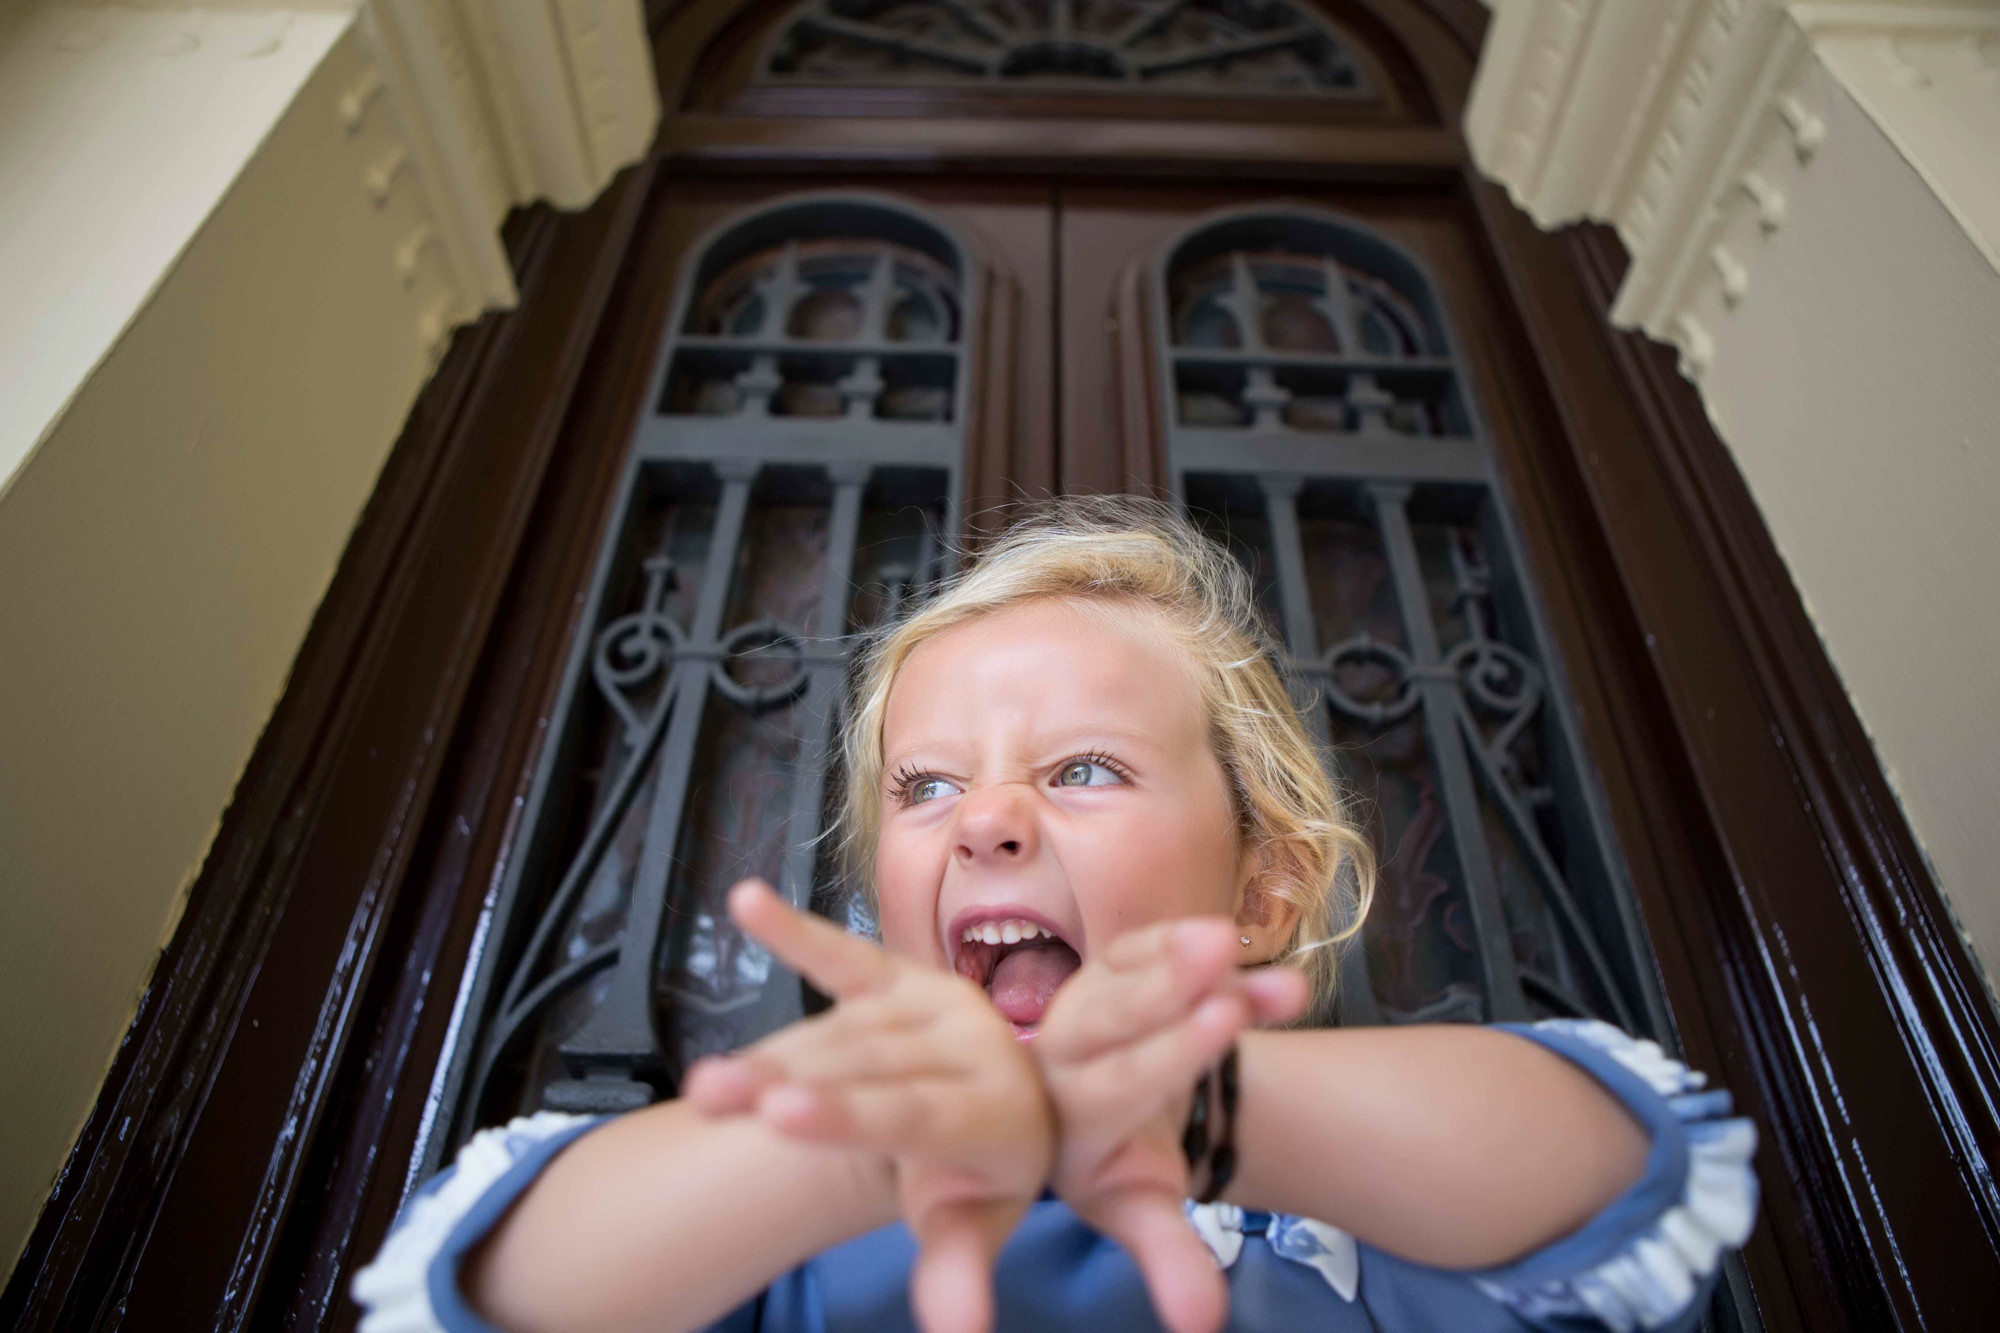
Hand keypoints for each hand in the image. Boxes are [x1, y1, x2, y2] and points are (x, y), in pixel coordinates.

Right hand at [683, 880, 1053, 1332]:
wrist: (1007, 1106)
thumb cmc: (974, 1179)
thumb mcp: (970, 1228)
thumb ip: (958, 1273)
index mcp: (991, 1112)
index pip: (911, 1111)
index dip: (846, 1111)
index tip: (782, 1111)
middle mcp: (967, 1047)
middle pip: (862, 1068)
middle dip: (780, 1083)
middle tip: (710, 1097)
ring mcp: (932, 1004)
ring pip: (838, 1030)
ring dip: (766, 1055)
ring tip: (703, 1087)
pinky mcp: (900, 977)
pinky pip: (844, 954)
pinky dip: (794, 932)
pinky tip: (747, 903)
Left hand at [1033, 919, 1307, 1332]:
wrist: (1105, 1123)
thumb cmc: (1123, 1173)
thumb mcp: (1141, 1213)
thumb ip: (1169, 1259)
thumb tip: (1203, 1324)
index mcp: (1068, 1114)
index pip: (1121, 1078)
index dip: (1174, 1047)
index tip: (1224, 1018)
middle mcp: (1065, 1053)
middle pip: (1115, 1013)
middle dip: (1169, 988)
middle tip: (1221, 965)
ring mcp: (1083, 1003)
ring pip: (1126, 971)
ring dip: (1180, 954)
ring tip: (1231, 942)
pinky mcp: (1106, 968)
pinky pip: (1143, 945)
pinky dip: (1188, 942)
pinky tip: (1245, 947)